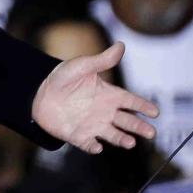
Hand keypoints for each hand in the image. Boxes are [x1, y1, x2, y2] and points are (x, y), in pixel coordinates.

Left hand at [32, 42, 158, 153]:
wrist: (38, 92)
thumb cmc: (62, 78)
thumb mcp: (82, 66)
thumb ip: (102, 60)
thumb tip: (121, 45)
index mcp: (109, 95)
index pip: (131, 101)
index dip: (143, 106)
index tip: (155, 112)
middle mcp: (105, 112)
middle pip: (128, 121)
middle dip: (139, 127)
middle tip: (150, 133)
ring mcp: (93, 125)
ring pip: (112, 135)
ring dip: (121, 139)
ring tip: (130, 143)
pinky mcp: (78, 135)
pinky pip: (88, 144)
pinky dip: (93, 146)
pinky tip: (97, 147)